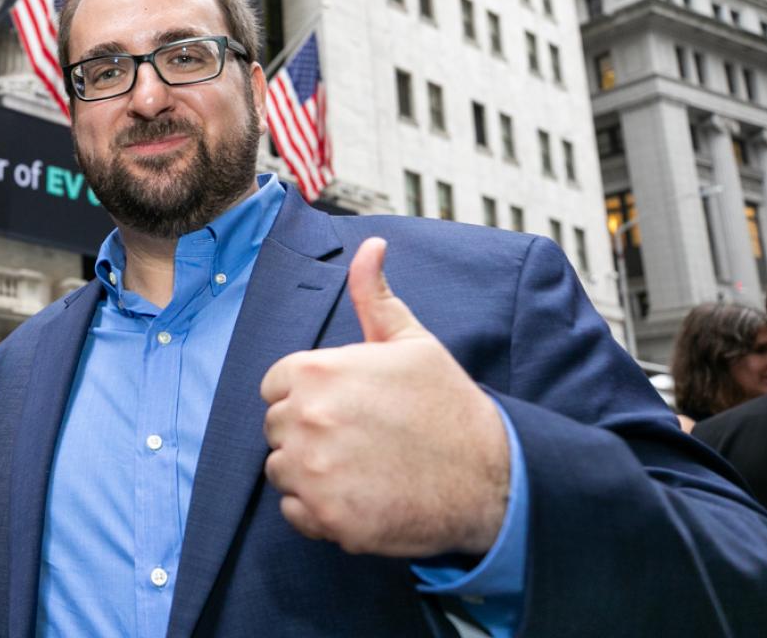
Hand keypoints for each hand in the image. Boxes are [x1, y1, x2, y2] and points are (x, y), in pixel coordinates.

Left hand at [259, 237, 508, 556]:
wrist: (491, 478)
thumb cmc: (449, 407)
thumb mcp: (413, 342)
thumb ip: (375, 296)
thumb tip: (370, 247)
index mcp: (318, 372)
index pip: (275, 384)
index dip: (307, 394)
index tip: (341, 405)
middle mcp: (307, 420)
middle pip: (275, 427)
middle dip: (306, 431)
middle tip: (358, 438)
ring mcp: (314, 472)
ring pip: (281, 469)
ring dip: (310, 472)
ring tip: (359, 467)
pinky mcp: (326, 518)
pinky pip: (295, 512)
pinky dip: (318, 511)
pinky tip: (359, 497)